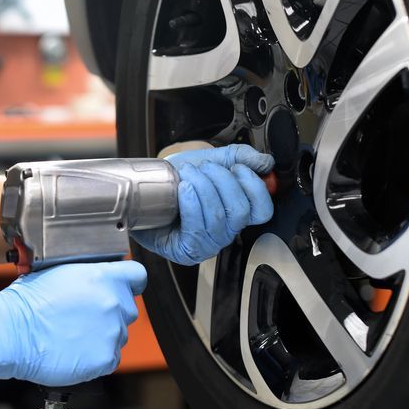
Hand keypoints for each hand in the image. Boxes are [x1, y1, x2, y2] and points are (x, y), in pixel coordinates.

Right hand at [0, 261, 146, 385]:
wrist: (13, 332)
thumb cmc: (27, 302)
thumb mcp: (59, 271)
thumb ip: (88, 273)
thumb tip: (95, 276)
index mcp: (103, 277)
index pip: (137, 275)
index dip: (129, 281)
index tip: (122, 287)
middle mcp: (113, 303)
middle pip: (127, 307)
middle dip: (110, 311)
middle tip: (85, 316)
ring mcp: (112, 332)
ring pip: (119, 334)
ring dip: (103, 334)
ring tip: (74, 334)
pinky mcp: (105, 358)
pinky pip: (110, 357)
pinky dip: (96, 356)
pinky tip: (75, 349)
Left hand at [132, 144, 274, 265]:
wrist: (142, 190)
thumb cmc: (173, 181)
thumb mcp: (209, 161)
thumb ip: (238, 158)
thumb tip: (265, 162)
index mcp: (234, 212)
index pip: (263, 210)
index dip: (255, 187)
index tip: (238, 168)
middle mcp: (224, 231)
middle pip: (241, 211)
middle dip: (223, 181)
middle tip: (204, 168)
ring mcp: (206, 244)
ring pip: (219, 218)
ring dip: (203, 188)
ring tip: (188, 175)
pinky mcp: (186, 251)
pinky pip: (198, 229)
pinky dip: (192, 204)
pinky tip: (184, 190)